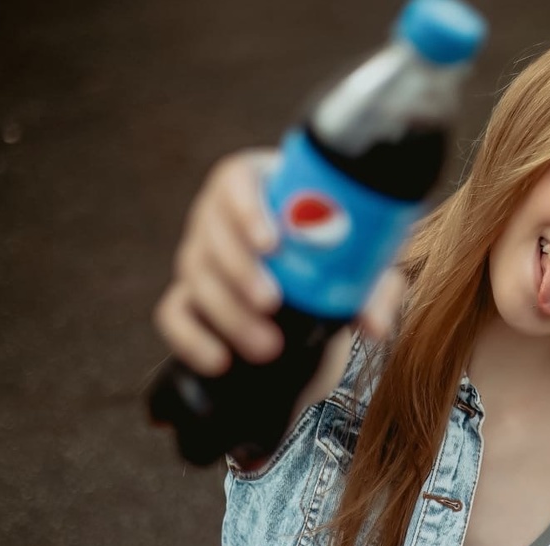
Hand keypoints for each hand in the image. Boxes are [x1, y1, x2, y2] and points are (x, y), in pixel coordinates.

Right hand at [152, 150, 401, 376]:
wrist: (316, 305)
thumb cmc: (338, 264)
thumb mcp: (362, 271)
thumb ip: (374, 289)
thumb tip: (376, 326)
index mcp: (261, 187)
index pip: (237, 181)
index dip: (247, 209)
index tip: (272, 243)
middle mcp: (221, 218)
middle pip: (212, 231)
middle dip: (240, 270)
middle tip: (272, 302)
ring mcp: (200, 257)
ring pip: (196, 275)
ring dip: (229, 313)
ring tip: (268, 346)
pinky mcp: (189, 298)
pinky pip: (173, 314)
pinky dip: (193, 338)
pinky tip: (219, 360)